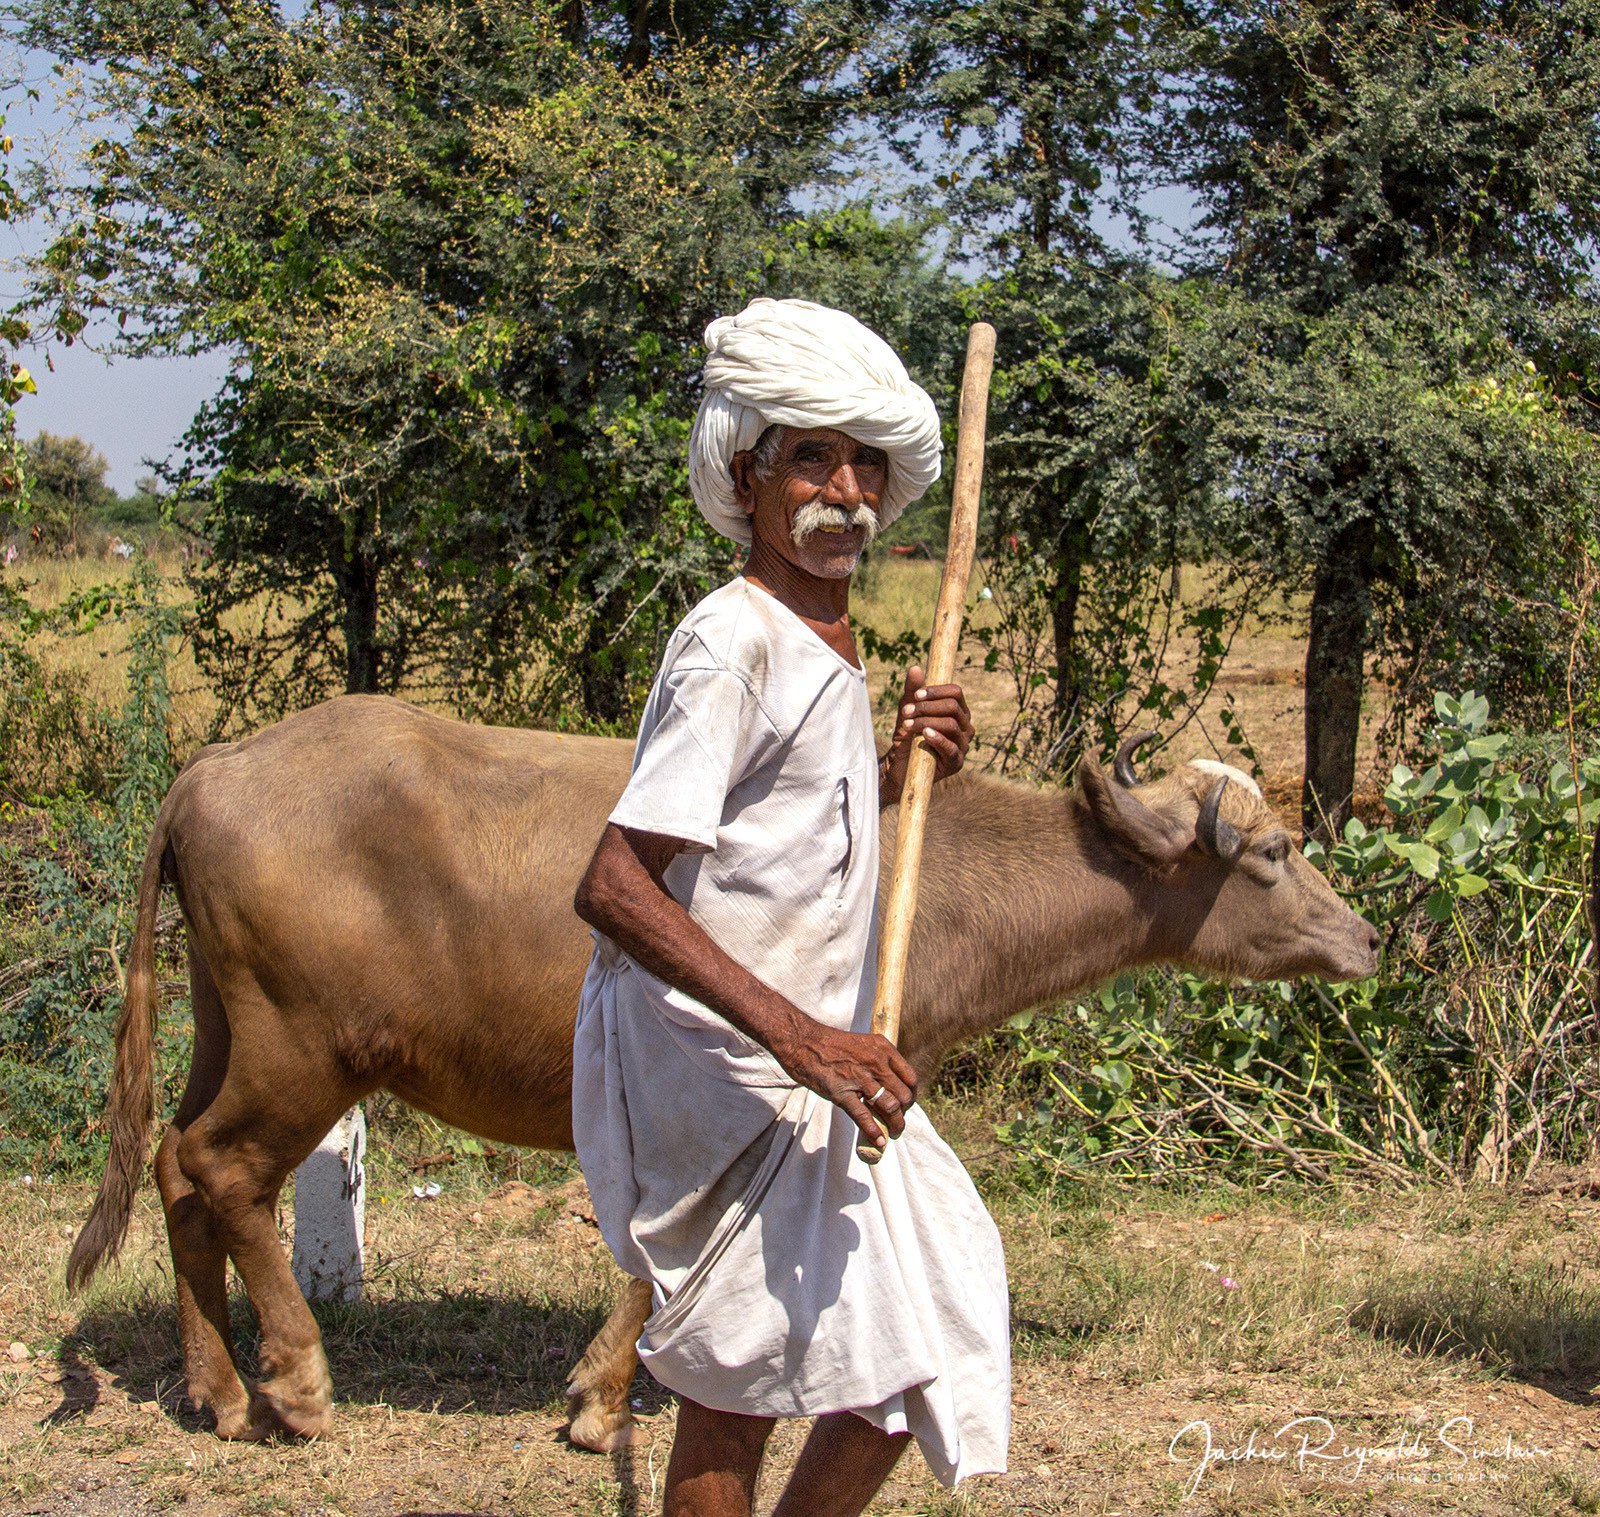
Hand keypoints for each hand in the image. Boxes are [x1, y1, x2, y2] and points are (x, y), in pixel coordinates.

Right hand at [772, 1023, 919, 1152]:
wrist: (801, 1041)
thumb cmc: (829, 1044)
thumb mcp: (862, 1045)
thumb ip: (877, 1062)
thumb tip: (887, 1085)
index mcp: (883, 1049)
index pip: (910, 1077)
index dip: (911, 1095)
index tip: (906, 1104)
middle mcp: (876, 1063)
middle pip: (903, 1095)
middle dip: (904, 1113)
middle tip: (897, 1121)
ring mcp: (860, 1078)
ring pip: (889, 1107)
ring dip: (895, 1125)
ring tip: (893, 1133)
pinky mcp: (842, 1093)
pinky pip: (864, 1116)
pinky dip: (874, 1131)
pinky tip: (879, 1141)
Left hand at [879, 665, 972, 806]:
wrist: (898, 766)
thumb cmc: (907, 736)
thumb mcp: (907, 711)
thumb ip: (912, 692)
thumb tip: (915, 668)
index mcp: (958, 712)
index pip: (956, 693)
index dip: (936, 691)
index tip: (916, 695)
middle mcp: (965, 727)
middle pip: (953, 707)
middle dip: (928, 707)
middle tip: (907, 712)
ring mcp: (963, 745)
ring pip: (951, 725)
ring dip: (926, 722)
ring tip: (908, 725)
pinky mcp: (956, 763)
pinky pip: (951, 747)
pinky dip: (937, 739)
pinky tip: (924, 735)